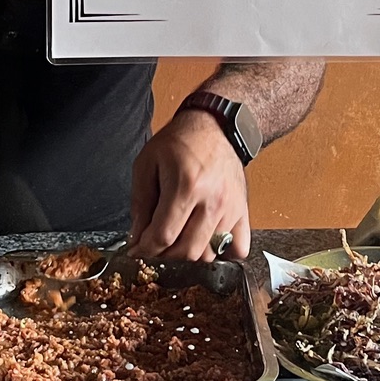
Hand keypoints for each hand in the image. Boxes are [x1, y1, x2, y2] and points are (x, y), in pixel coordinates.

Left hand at [126, 108, 248, 260]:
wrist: (214, 126)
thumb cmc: (179, 142)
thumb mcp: (146, 164)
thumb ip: (140, 203)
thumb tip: (137, 236)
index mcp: (186, 186)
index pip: (163, 236)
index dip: (144, 249)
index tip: (136, 249)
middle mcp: (212, 200)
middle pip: (186, 251)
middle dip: (164, 254)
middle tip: (154, 243)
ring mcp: (231, 208)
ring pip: (209, 254)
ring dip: (188, 252)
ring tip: (178, 237)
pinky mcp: (243, 211)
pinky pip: (238, 249)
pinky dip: (222, 253)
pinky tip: (206, 240)